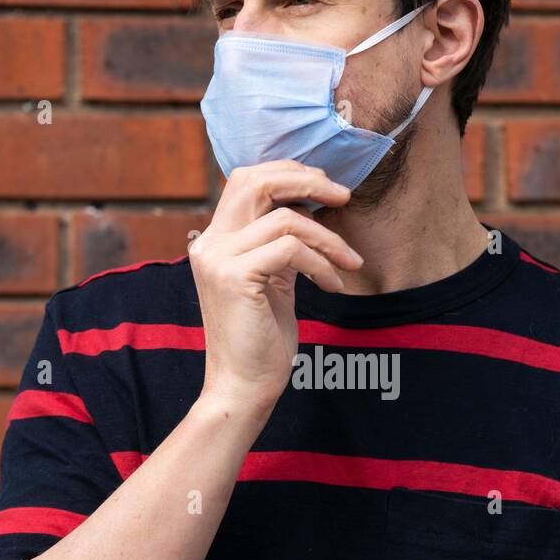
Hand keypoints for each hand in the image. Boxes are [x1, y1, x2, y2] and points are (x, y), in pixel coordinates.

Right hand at [190, 162, 363, 416]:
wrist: (244, 386)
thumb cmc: (262, 338)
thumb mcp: (273, 279)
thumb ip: (280, 243)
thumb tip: (310, 207)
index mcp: (215, 241)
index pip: (246, 180)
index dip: (289, 173)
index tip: (328, 190)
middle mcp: (209, 244)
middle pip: (255, 181)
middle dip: (306, 180)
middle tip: (344, 196)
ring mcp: (217, 258)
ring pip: (286, 219)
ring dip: (329, 239)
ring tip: (349, 263)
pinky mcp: (234, 277)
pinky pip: (292, 249)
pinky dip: (322, 264)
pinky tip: (333, 286)